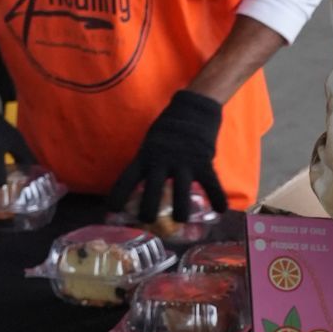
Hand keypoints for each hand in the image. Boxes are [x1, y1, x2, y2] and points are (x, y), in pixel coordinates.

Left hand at [112, 89, 226, 226]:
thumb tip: (140, 186)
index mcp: (146, 156)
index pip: (128, 177)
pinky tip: (221, 210)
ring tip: (181, 220)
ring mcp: (183, 162)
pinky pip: (211, 183)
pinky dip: (217, 197)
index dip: (119, 194)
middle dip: (148, 209)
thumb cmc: (169, 129)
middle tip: (147, 222)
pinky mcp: (203, 161)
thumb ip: (148, 163)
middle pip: (152, 189)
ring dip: (180, 209)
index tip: (112, 210)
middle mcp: (162, 161)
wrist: (193, 109)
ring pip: (181, 191)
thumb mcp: (151, 143)